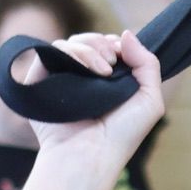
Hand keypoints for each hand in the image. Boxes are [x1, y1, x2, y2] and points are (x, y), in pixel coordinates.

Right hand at [18, 28, 165, 166]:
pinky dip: (70, 52)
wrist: (91, 156)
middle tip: (112, 63)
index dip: (114, 44)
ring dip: (89, 48)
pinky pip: (50, 51)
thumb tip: (125, 33)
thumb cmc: (121, 135)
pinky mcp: (40, 80)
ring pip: (70, 44)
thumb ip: (148, 64)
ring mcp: (60, 79)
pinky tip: (86, 70)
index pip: (105, 47)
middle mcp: (81, 79)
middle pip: (87, 40)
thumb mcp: (150, 101)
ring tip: (103, 71)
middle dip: (102, 43)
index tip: (122, 57)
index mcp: (104, 81)